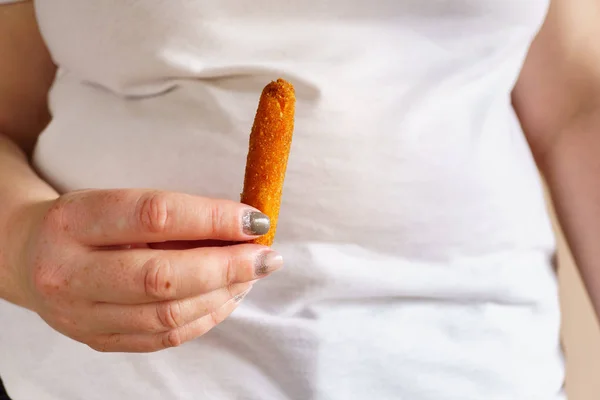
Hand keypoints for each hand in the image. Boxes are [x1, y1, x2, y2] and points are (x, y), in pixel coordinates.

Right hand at [9, 189, 280, 352]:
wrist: (27, 257)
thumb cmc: (85, 222)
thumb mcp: (115, 202)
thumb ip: (173, 217)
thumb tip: (242, 228)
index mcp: (76, 221)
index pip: (156, 217)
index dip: (213, 219)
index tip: (255, 220)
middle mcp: (71, 272)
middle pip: (163, 277)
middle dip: (227, 268)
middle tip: (266, 257)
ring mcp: (80, 315)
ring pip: (166, 315)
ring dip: (222, 295)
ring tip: (251, 276)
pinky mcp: (96, 340)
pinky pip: (162, 339)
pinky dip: (204, 319)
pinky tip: (227, 298)